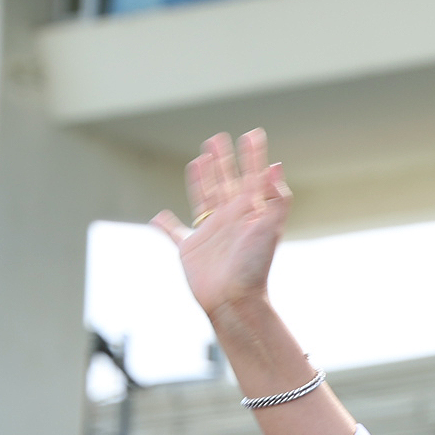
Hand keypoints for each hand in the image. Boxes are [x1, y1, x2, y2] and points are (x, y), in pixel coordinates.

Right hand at [153, 132, 291, 328]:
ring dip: (201, 179)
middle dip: (223, 160)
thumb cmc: (254, 266)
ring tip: (200, 160)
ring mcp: (210, 233)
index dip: (252, 156)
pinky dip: (165, 225)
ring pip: (203, 198)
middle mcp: (230, 219)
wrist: (234, 300)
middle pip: (224, 182)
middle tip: (217, 138)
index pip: (251, 176)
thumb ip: (275, 198)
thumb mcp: (269, 229)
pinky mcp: (191, 250)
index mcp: (249, 212)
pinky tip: (158, 217)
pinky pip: (174, 233)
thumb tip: (276, 166)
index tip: (252, 134)